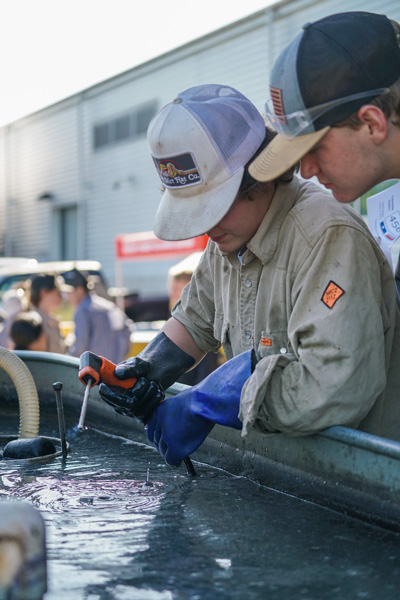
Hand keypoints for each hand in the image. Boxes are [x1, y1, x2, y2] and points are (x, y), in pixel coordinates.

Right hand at [99, 331, 194, 421]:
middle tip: (145, 380)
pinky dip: (155, 402)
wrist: (153, 374)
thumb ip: (129, 368)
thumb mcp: (137, 364)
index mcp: (111, 389)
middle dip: (140, 391)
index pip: (107, 395)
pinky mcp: (141, 416)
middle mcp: (118, 403)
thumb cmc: (140, 368)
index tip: (123, 385)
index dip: (112, 393)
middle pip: (128, 404)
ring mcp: (130, 411)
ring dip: (150, 395)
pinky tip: (158, 392)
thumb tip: (118, 374)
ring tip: (153, 384)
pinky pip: (147, 415)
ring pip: (139, 411)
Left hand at [146, 349, 254, 465]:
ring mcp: (166, 437)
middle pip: (157, 441)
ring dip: (170, 453)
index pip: (152, 429)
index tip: (164, 439)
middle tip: (172, 448)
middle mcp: (159, 424)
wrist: (203, 403)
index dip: (159, 435)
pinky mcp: (175, 448)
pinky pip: (171, 459)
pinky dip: (175, 461)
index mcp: (159, 412)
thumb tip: (180, 418)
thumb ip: (176, 411)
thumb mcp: (181, 401)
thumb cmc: (198, 400)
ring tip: (177, 455)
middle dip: (164, 445)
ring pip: (164, 451)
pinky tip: (179, 460)